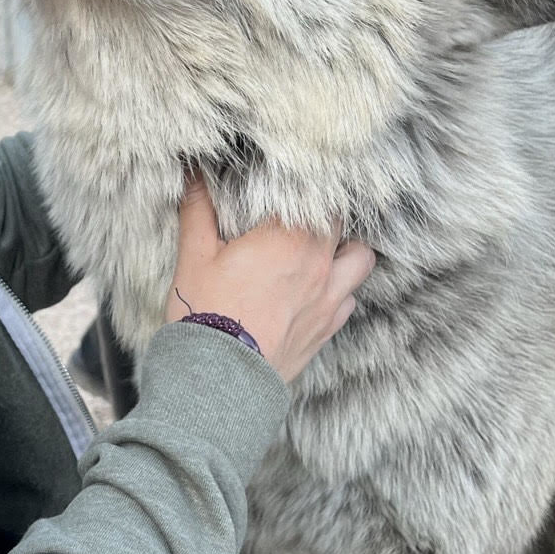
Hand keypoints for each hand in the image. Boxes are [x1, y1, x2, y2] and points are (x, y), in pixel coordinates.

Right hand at [165, 179, 374, 384]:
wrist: (221, 379)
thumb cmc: (206, 313)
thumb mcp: (195, 257)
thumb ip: (198, 210)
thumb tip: (193, 174)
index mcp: (288, 238)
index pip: (315, 194)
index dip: (307, 185)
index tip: (293, 181)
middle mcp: (319, 264)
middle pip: (341, 221)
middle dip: (326, 211)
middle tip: (304, 210)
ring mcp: (329, 298)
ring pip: (361, 259)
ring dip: (347, 249)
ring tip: (326, 247)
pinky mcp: (327, 328)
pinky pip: (350, 300)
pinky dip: (341, 290)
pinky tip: (319, 289)